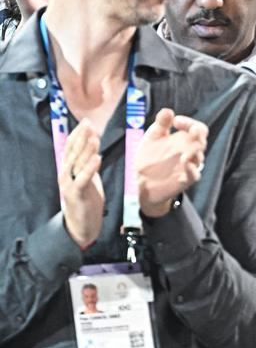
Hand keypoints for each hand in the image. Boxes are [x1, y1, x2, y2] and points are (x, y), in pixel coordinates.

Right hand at [60, 119, 104, 249]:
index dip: (77, 133)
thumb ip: (87, 162)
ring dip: (86, 150)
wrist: (81, 225)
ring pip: (77, 163)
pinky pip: (83, 179)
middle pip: (72, 152)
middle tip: (88, 124)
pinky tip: (98, 158)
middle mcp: (66, 174)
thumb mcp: (86, 177)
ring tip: (94, 137)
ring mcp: (69, 184)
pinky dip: (90, 168)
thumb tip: (92, 144)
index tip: (86, 121)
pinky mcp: (76, 194)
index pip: (70, 147)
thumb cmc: (85, 199)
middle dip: (81, 137)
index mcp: (68, 169)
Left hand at [136, 108, 207, 217]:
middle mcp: (189, 151)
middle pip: (202, 141)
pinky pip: (194, 175)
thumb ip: (161, 124)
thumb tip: (168, 111)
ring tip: (185, 150)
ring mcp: (188, 166)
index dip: (190, 123)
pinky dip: (191, 169)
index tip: (176, 121)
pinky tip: (184, 162)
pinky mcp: (184, 180)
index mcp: (184, 139)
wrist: (139, 180)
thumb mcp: (153, 136)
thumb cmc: (149, 156)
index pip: (197, 128)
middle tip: (192, 130)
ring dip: (195, 151)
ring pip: (199, 157)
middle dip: (198, 134)